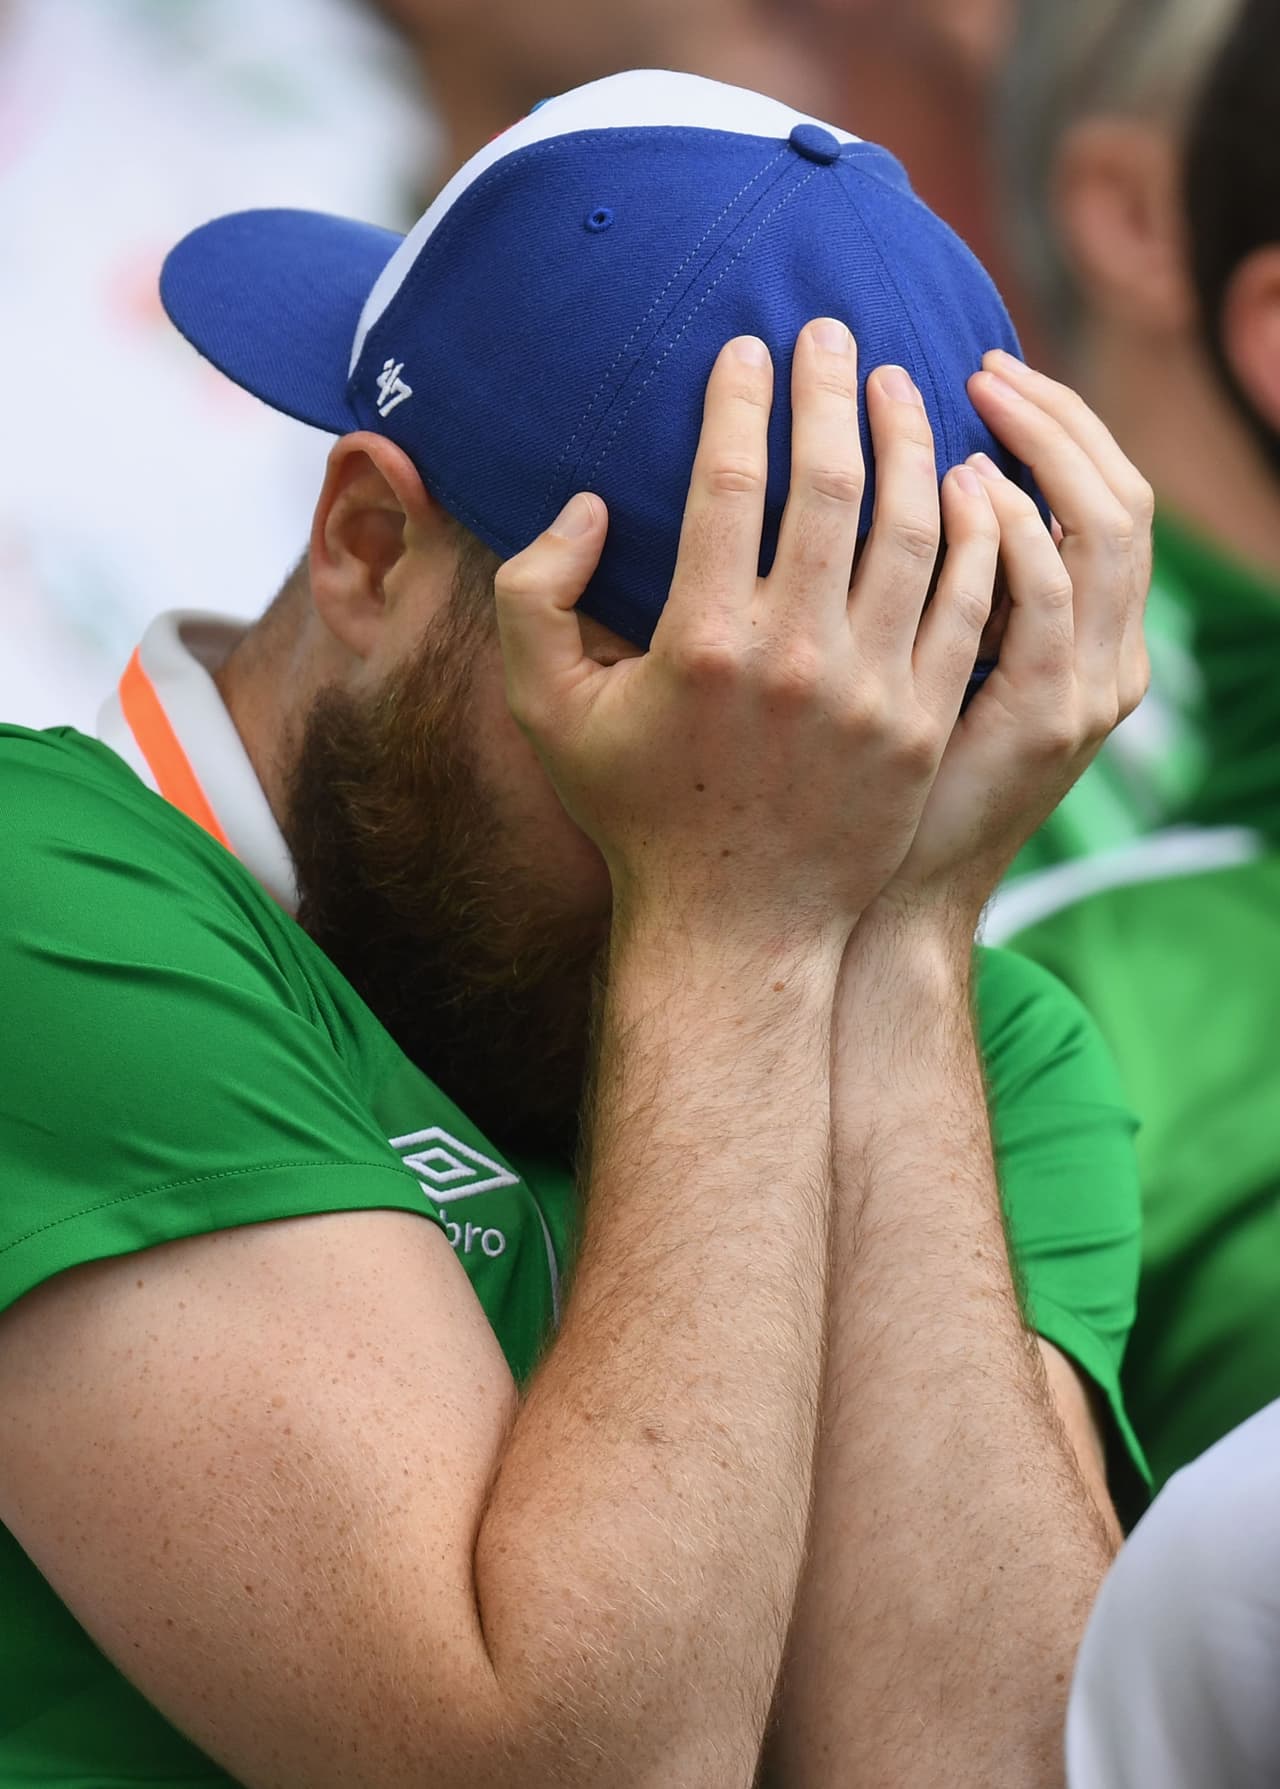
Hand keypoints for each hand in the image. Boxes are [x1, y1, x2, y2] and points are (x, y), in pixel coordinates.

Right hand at [495, 323, 1000, 944]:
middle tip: (835, 334)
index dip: (741, 400)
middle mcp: (795, 659)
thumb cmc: (637, 813)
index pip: (730, 482)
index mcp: (701, 643)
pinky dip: (970, 533)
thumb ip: (531, 598)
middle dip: (832, 391)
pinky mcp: (926, 724)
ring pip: (912, 531)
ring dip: (909, 443)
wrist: (737, 925)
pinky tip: (961, 483)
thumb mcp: (545, 712)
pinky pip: (967, 603)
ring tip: (900, 387)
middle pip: (830, 485)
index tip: (749, 346)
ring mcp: (873, 693)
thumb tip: (586, 507)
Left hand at [870, 350, 1152, 931]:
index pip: (1109, 503)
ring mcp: (1088, 690)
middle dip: (1061, 419)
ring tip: (970, 397)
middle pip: (1125, 498)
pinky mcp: (1047, 716)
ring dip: (1042, 449)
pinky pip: (1052, 594)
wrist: (884, 894)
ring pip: (1106, 529)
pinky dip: (1017, 526)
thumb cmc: (884, 781)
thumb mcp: (938, 674)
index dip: (1063, 429)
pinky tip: (961, 484)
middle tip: (985, 364)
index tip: (991, 376)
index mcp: (1092, 646)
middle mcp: (1110, 661)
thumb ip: (951, 590)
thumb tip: (918, 483)